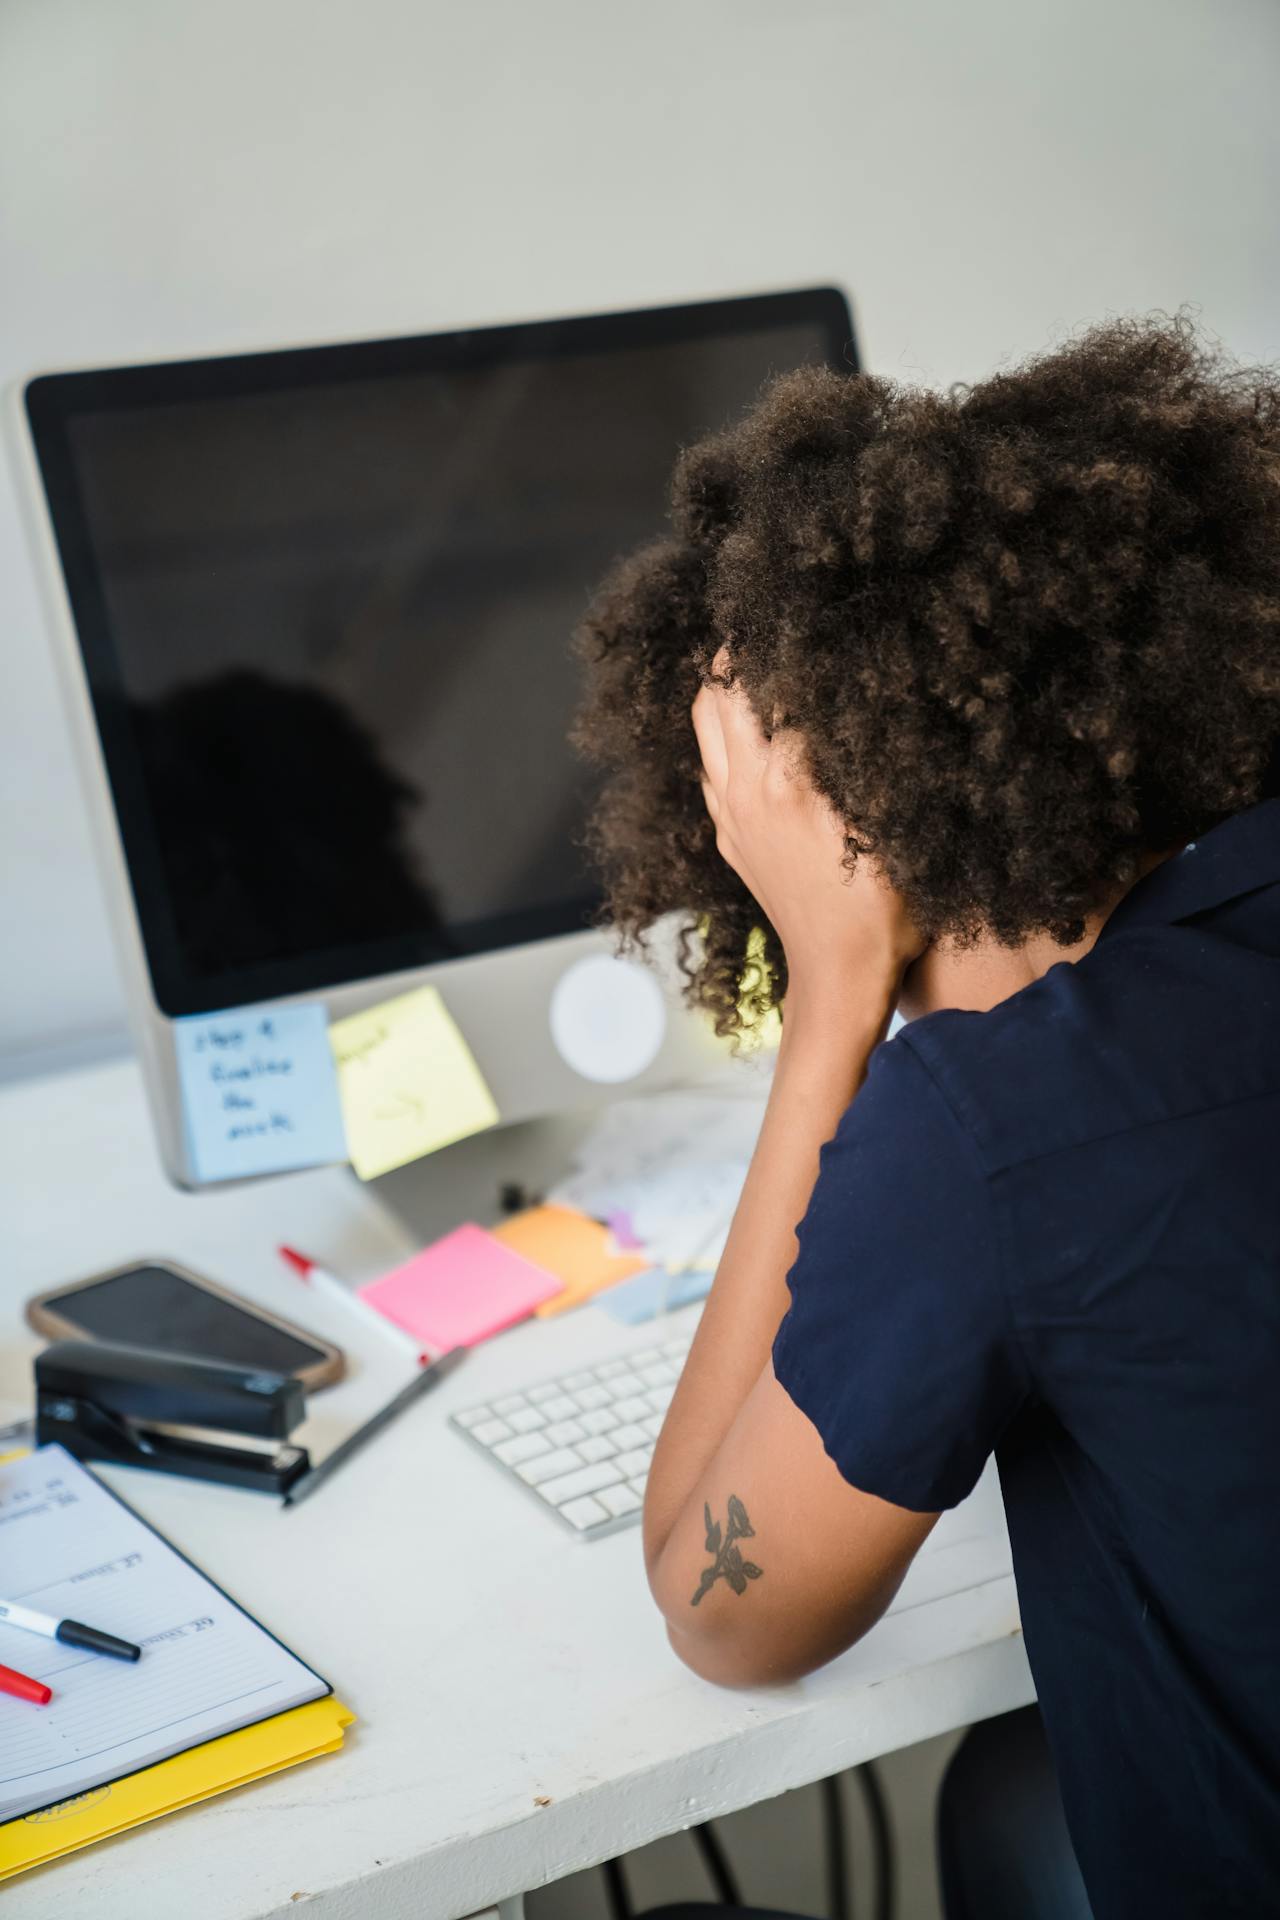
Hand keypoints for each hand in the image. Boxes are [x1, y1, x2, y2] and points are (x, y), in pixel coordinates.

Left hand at [691, 649, 925, 999]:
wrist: (839, 976)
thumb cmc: (883, 910)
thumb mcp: (893, 827)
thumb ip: (872, 763)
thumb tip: (867, 698)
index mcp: (788, 780)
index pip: (765, 683)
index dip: (774, 639)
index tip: (790, 608)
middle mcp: (745, 791)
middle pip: (714, 693)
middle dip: (733, 652)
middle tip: (762, 625)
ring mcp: (729, 817)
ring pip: (704, 727)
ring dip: (721, 690)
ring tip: (752, 664)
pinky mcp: (728, 839)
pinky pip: (711, 767)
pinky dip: (723, 735)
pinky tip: (755, 732)